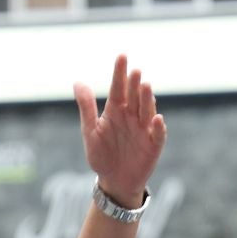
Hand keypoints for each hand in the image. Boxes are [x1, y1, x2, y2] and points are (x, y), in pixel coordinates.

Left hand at [75, 54, 165, 208]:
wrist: (114, 181)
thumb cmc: (102, 155)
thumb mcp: (90, 132)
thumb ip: (86, 107)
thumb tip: (78, 82)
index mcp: (115, 110)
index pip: (118, 88)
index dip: (119, 73)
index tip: (121, 56)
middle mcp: (131, 116)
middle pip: (134, 96)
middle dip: (135, 84)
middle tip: (135, 71)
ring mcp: (144, 129)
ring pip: (147, 111)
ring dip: (147, 99)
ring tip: (145, 86)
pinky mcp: (153, 144)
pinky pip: (157, 134)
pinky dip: (158, 127)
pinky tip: (156, 118)